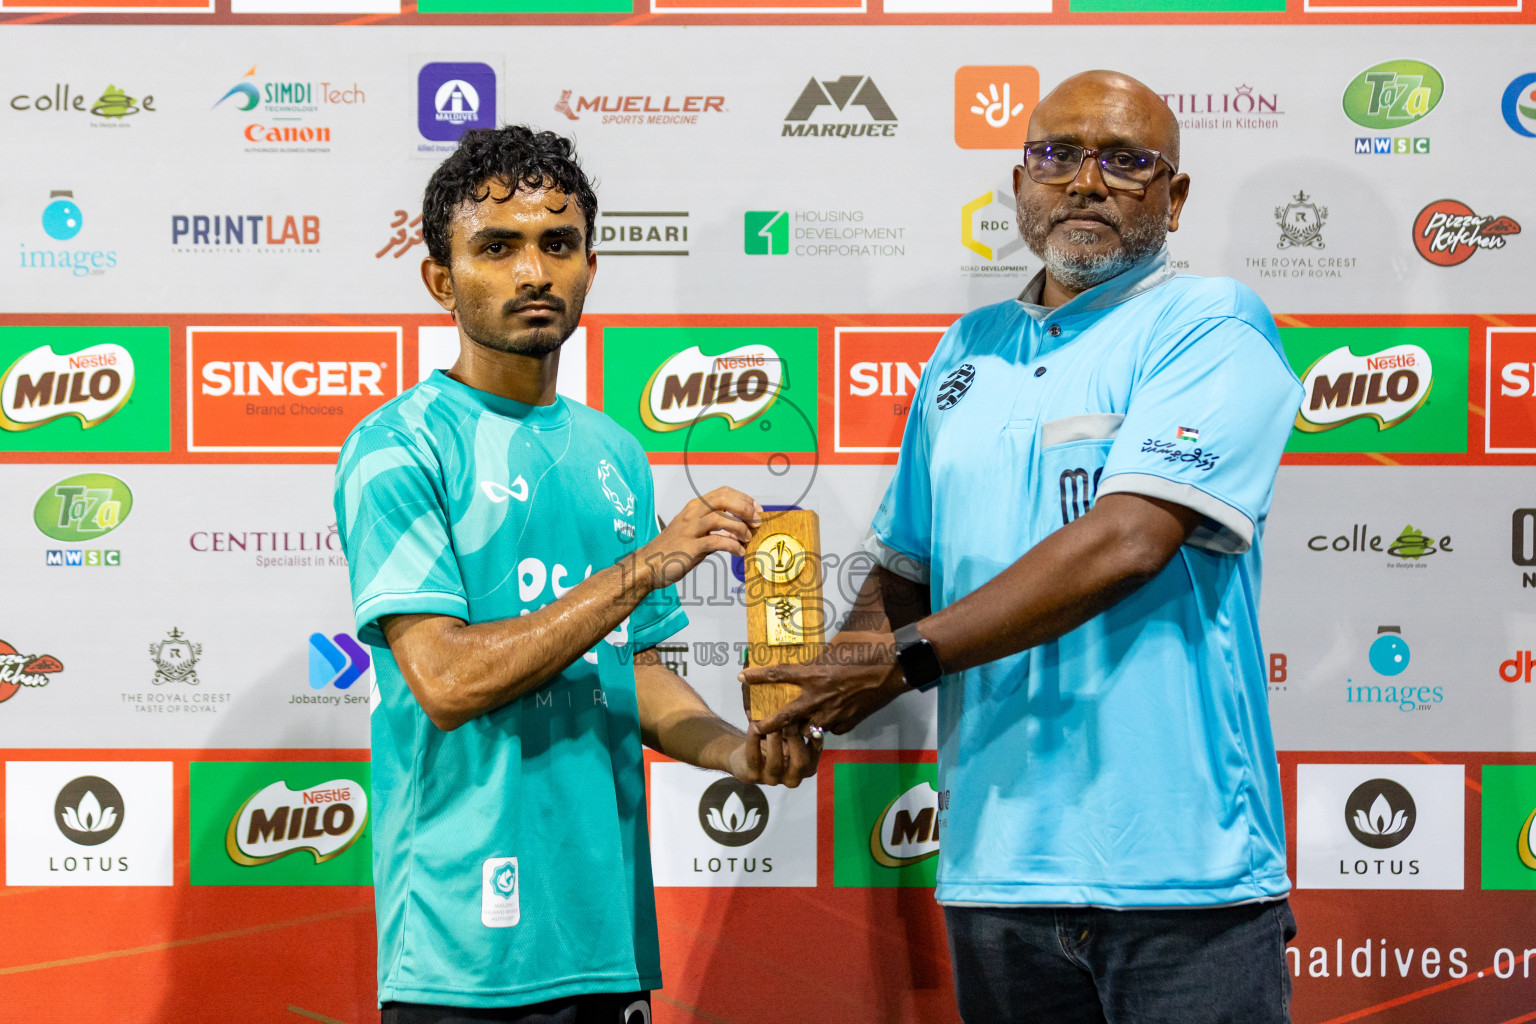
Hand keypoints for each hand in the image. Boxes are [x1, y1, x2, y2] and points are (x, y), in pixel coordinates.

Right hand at [638, 487, 760, 590]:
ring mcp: (690, 529)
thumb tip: (737, 531)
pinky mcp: (690, 546)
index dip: (743, 499)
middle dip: (745, 509)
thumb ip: (715, 531)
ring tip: (747, 539)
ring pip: (721, 519)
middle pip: (724, 499)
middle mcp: (692, 514)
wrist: (648, 565)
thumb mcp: (695, 534)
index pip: (723, 492)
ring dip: (740, 528)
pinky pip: (717, 542)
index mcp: (694, 507)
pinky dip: (732, 546)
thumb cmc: (672, 550)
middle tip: (757, 521)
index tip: (757, 510)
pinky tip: (738, 552)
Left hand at [727, 723, 820, 787]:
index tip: (810, 721)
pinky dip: (753, 740)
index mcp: (807, 767)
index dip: (815, 737)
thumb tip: (805, 708)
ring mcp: (772, 779)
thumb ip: (798, 727)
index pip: (815, 752)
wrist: (746, 756)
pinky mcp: (753, 776)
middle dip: (795, 739)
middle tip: (789, 720)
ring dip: (774, 740)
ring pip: (776, 762)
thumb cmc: (774, 742)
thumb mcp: (789, 736)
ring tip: (770, 722)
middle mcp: (793, 778)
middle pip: (800, 762)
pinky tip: (754, 726)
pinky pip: (754, 757)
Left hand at [740, 631, 909, 735]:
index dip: (757, 675)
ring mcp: (833, 714)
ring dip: (801, 725)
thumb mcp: (835, 650)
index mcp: (814, 675)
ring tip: (795, 726)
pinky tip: (830, 717)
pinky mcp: (847, 723)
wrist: (894, 667)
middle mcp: (819, 697)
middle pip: (786, 716)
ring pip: (808, 726)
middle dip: (768, 724)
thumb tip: (809, 664)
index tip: (742, 676)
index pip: (778, 675)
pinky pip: (830, 727)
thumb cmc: (866, 650)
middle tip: (756, 727)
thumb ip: (818, 661)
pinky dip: (827, 723)